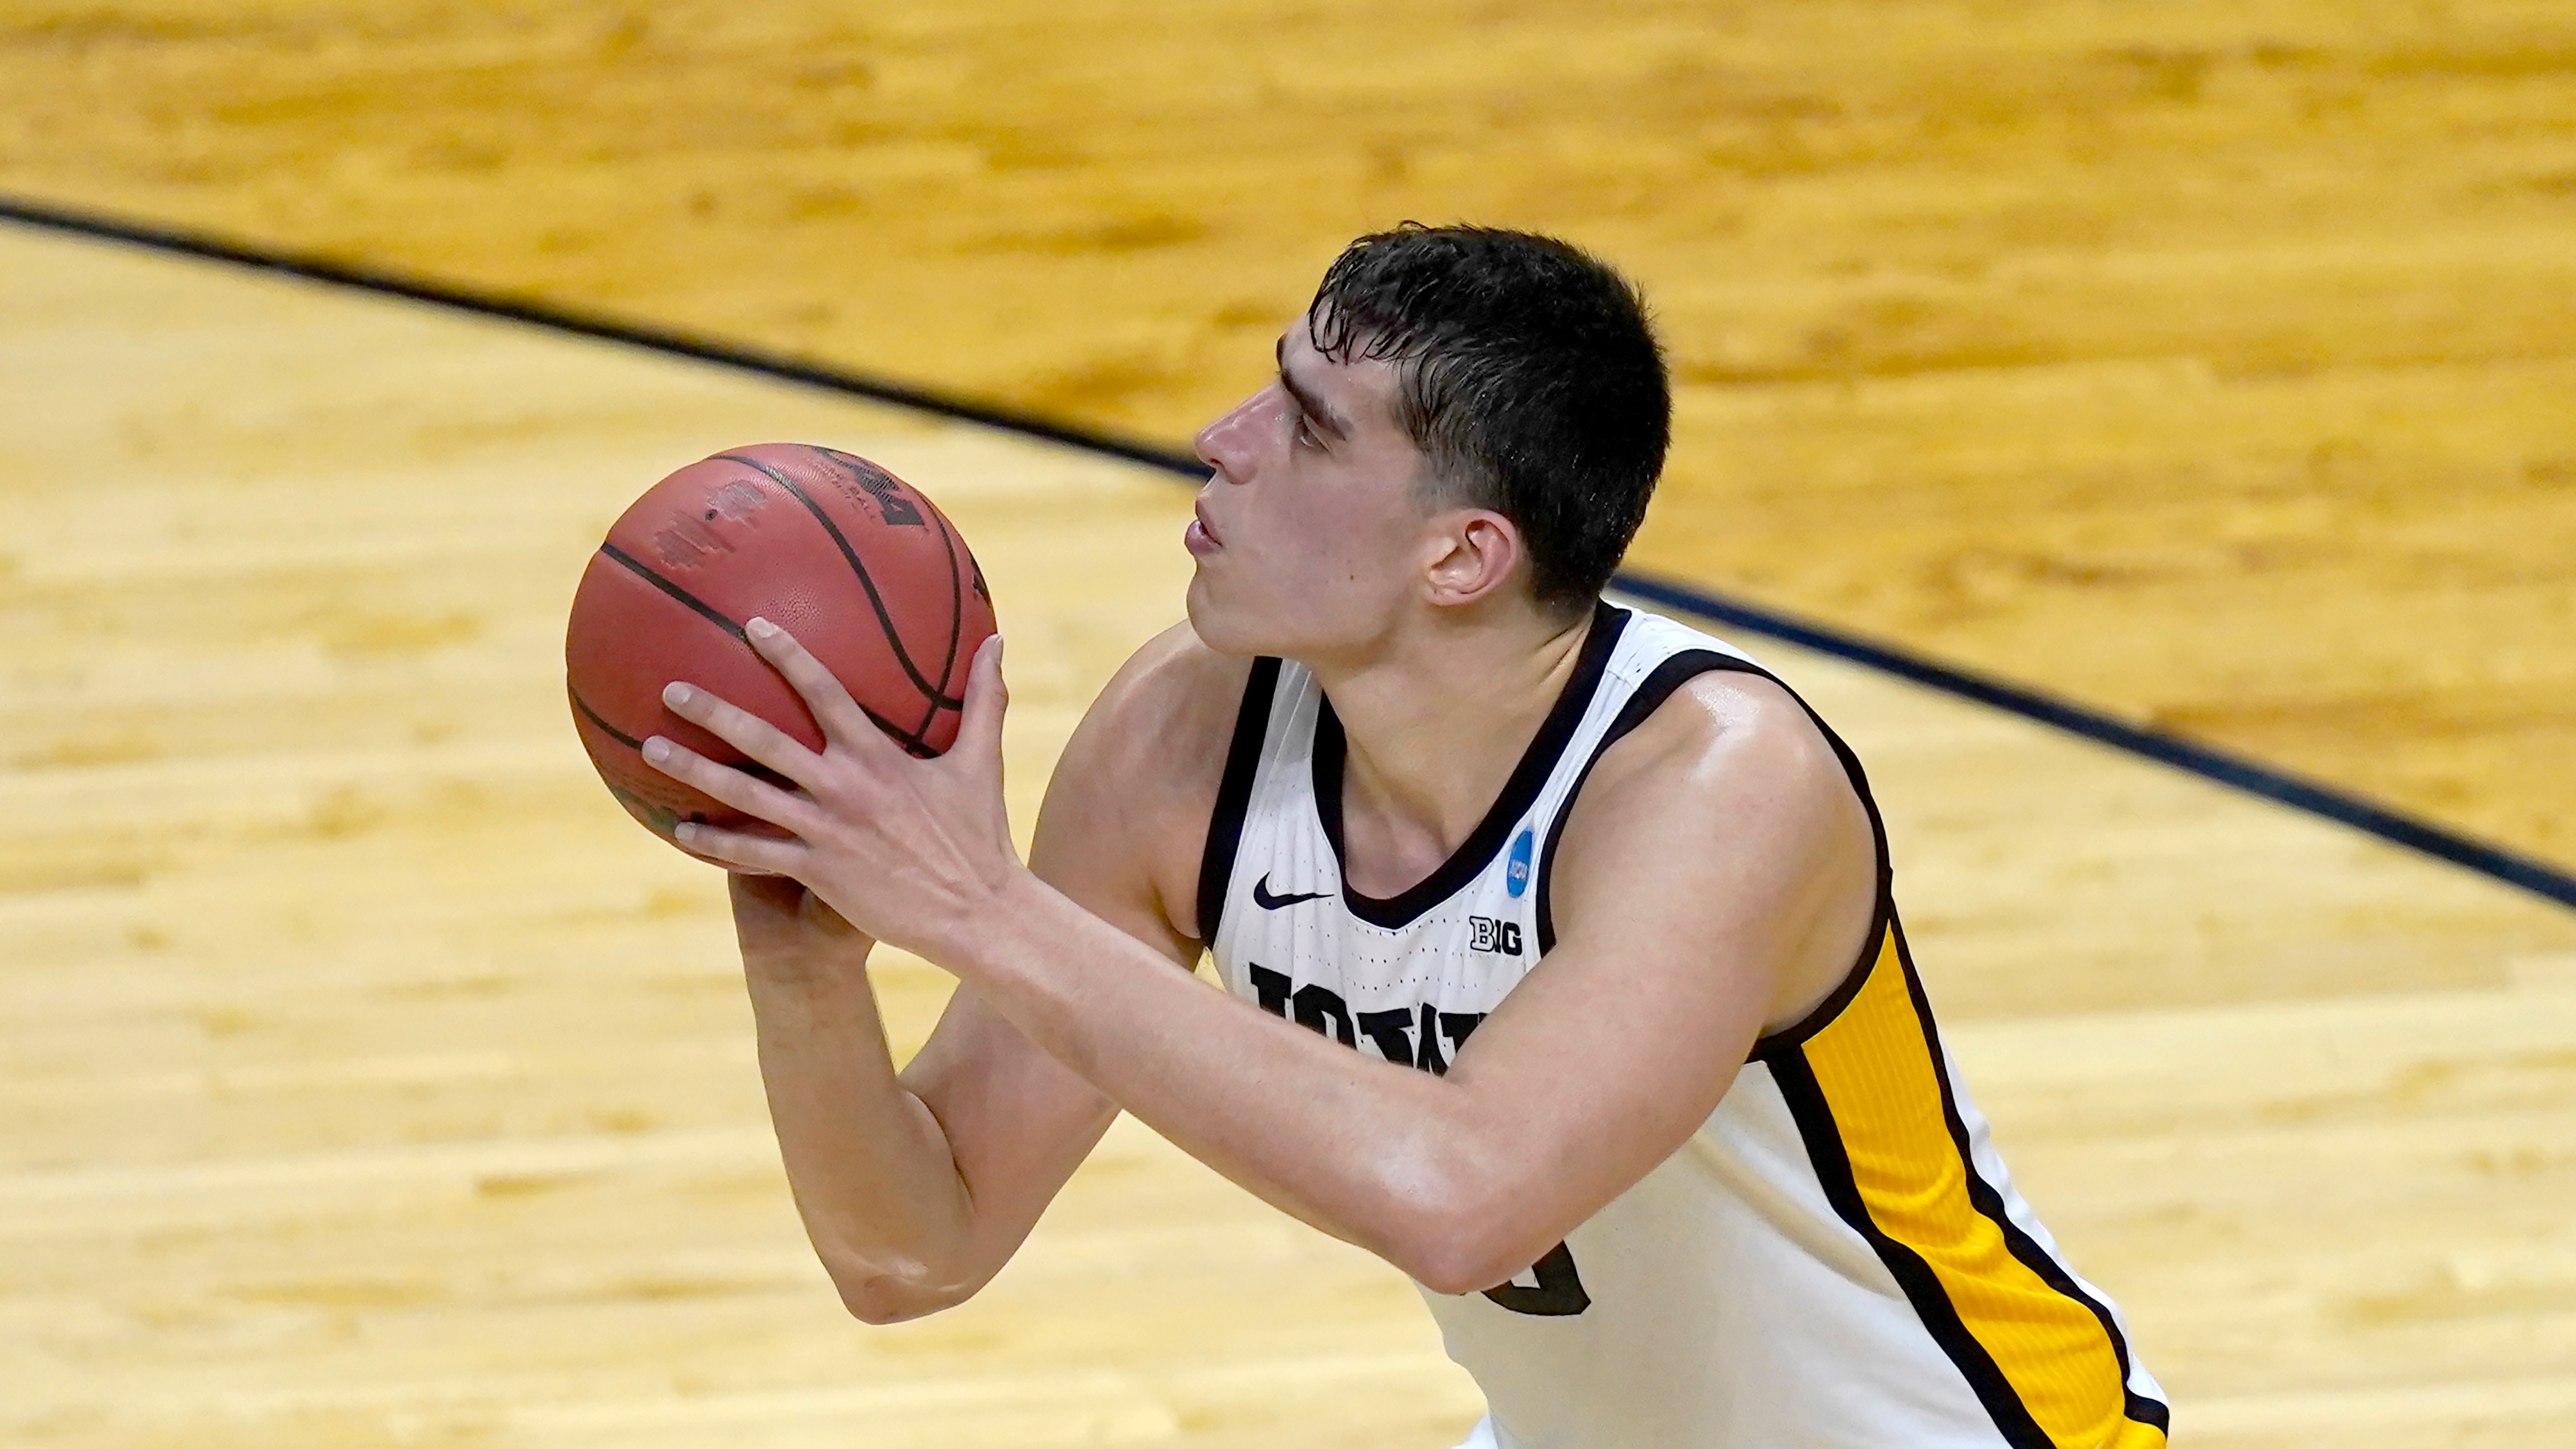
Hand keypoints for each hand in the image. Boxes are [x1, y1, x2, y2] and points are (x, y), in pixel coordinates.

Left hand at [639, 619, 1020, 964]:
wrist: (977, 913)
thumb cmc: (980, 837)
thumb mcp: (983, 763)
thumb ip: (985, 699)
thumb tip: (999, 640)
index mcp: (878, 757)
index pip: (825, 692)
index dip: (788, 656)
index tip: (753, 627)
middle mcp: (844, 788)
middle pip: (765, 740)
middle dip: (714, 712)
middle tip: (671, 688)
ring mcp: (826, 832)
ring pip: (746, 796)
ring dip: (695, 771)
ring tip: (651, 748)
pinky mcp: (818, 872)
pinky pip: (753, 855)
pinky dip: (714, 843)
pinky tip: (680, 831)